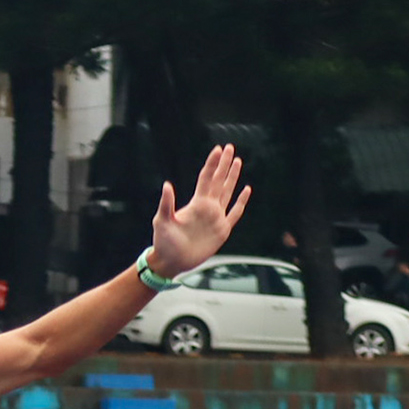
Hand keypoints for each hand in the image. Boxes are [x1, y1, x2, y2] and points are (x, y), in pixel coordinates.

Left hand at [146, 146, 251, 278]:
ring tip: (238, 162)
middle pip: (219, 181)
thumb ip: (167, 204)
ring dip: (233, 177)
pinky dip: (241, 202)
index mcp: (196, 203)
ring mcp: (216, 218)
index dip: (213, 164)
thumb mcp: (162, 221)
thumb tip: (166, 185)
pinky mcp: (222, 230)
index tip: (218, 149)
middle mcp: (208, 207)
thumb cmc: (164, 242)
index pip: (207, 178)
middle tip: (230, 147)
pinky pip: (235, 213)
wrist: (172, 261)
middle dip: (225, 164)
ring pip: (227, 192)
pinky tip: (246, 190)